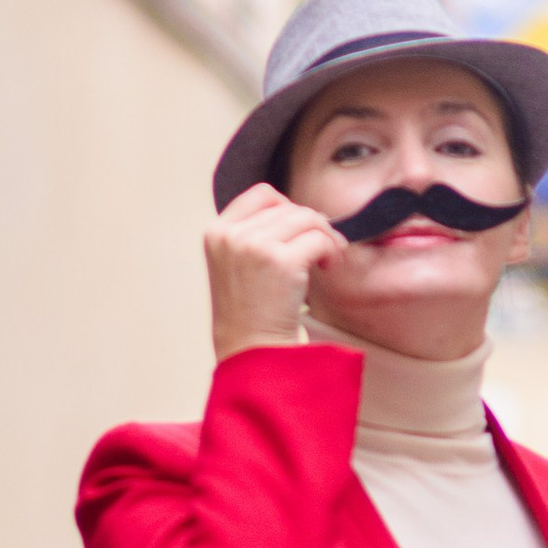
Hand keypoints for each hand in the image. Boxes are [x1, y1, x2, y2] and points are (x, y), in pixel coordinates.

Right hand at [207, 182, 346, 355]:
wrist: (251, 352)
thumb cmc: (249, 316)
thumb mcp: (234, 266)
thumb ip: (252, 235)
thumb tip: (297, 212)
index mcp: (216, 233)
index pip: (261, 195)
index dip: (288, 207)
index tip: (299, 231)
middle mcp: (231, 235)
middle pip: (289, 206)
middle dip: (312, 225)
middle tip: (323, 249)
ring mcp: (254, 246)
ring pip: (307, 218)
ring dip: (326, 236)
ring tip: (329, 259)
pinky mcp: (280, 261)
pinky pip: (319, 239)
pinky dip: (332, 251)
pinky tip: (329, 267)